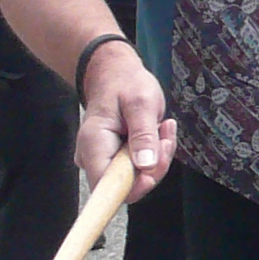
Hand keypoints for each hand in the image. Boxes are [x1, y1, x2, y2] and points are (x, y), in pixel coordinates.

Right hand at [69, 46, 178, 204]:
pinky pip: (139, 168)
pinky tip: (158, 130)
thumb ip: (143, 134)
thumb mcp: (140, 103)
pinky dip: (154, 153)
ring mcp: (103, 159)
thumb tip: (146, 166)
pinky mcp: (115, 159)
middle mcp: (93, 157)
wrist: (114, 73)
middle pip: (126, 185)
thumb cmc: (124, 83)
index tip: (153, 168)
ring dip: (157, 157)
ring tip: (163, 127)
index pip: (107, 186)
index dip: (134, 187)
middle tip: (165, 137)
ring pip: (136, 177)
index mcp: (94, 144)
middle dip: (154, 166)